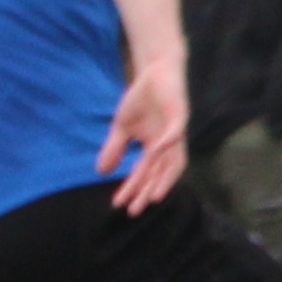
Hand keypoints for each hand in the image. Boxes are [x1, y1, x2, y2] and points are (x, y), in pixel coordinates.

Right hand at [98, 59, 189, 211]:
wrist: (156, 71)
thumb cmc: (142, 99)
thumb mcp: (122, 127)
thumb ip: (114, 149)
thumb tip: (102, 172)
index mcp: (155, 147)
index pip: (144, 173)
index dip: (133, 189)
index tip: (119, 205)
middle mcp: (168, 144)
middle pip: (159, 173)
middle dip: (147, 192)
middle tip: (135, 210)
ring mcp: (175, 131)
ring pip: (172, 160)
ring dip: (163, 179)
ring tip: (154, 196)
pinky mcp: (180, 114)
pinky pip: (176, 132)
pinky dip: (167, 143)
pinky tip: (155, 151)